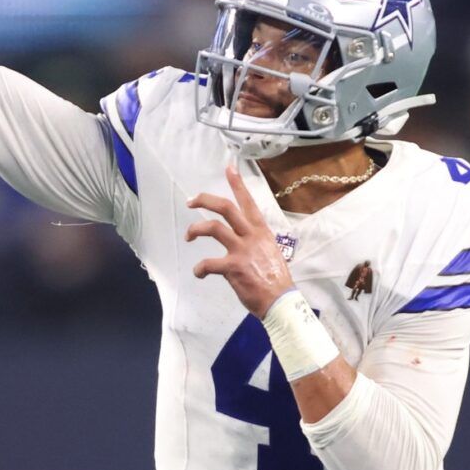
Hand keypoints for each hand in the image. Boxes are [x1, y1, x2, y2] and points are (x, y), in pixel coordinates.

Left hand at [187, 166, 294, 316]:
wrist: (280, 300)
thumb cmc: (276, 279)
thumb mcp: (270, 252)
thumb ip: (256, 242)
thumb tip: (244, 242)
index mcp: (261, 231)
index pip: (248, 202)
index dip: (237, 184)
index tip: (229, 168)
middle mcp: (251, 236)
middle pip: (226, 208)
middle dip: (205, 200)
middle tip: (190, 201)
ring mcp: (242, 250)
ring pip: (213, 228)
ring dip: (196, 229)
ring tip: (189, 236)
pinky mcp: (233, 267)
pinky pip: (208, 263)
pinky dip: (199, 268)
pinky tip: (199, 273)